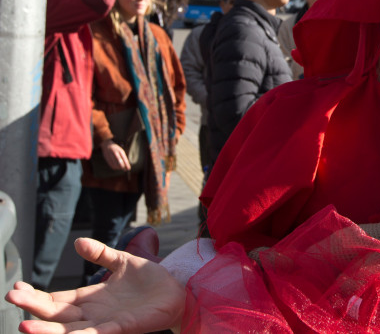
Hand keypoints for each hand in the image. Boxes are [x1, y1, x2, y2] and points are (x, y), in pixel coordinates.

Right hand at [5, 237, 183, 333]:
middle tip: (11, 298)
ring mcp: (105, 323)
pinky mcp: (121, 328)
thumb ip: (101, 253)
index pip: (55, 300)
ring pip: (69, 330)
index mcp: (89, 298)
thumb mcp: (122, 261)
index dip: (36, 296)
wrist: (177, 291)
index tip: (16, 288)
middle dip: (33, 308)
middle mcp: (92, 314)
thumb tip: (78, 241)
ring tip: (24, 326)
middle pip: (55, 315)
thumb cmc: (149, 279)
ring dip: (46, 330)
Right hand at [101, 139, 129, 170]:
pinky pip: (111, 165)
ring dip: (118, 168)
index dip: (126, 164)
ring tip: (121, 168)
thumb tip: (127, 164)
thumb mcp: (121, 151)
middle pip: (120, 162)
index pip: (124, 159)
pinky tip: (116, 167)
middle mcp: (115, 153)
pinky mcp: (107, 158)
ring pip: (115, 164)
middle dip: (123, 167)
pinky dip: (114, 167)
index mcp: (120, 151)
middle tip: (125, 169)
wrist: (107, 145)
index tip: (128, 169)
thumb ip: (123, 157)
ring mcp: (110, 156)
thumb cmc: (116, 149)